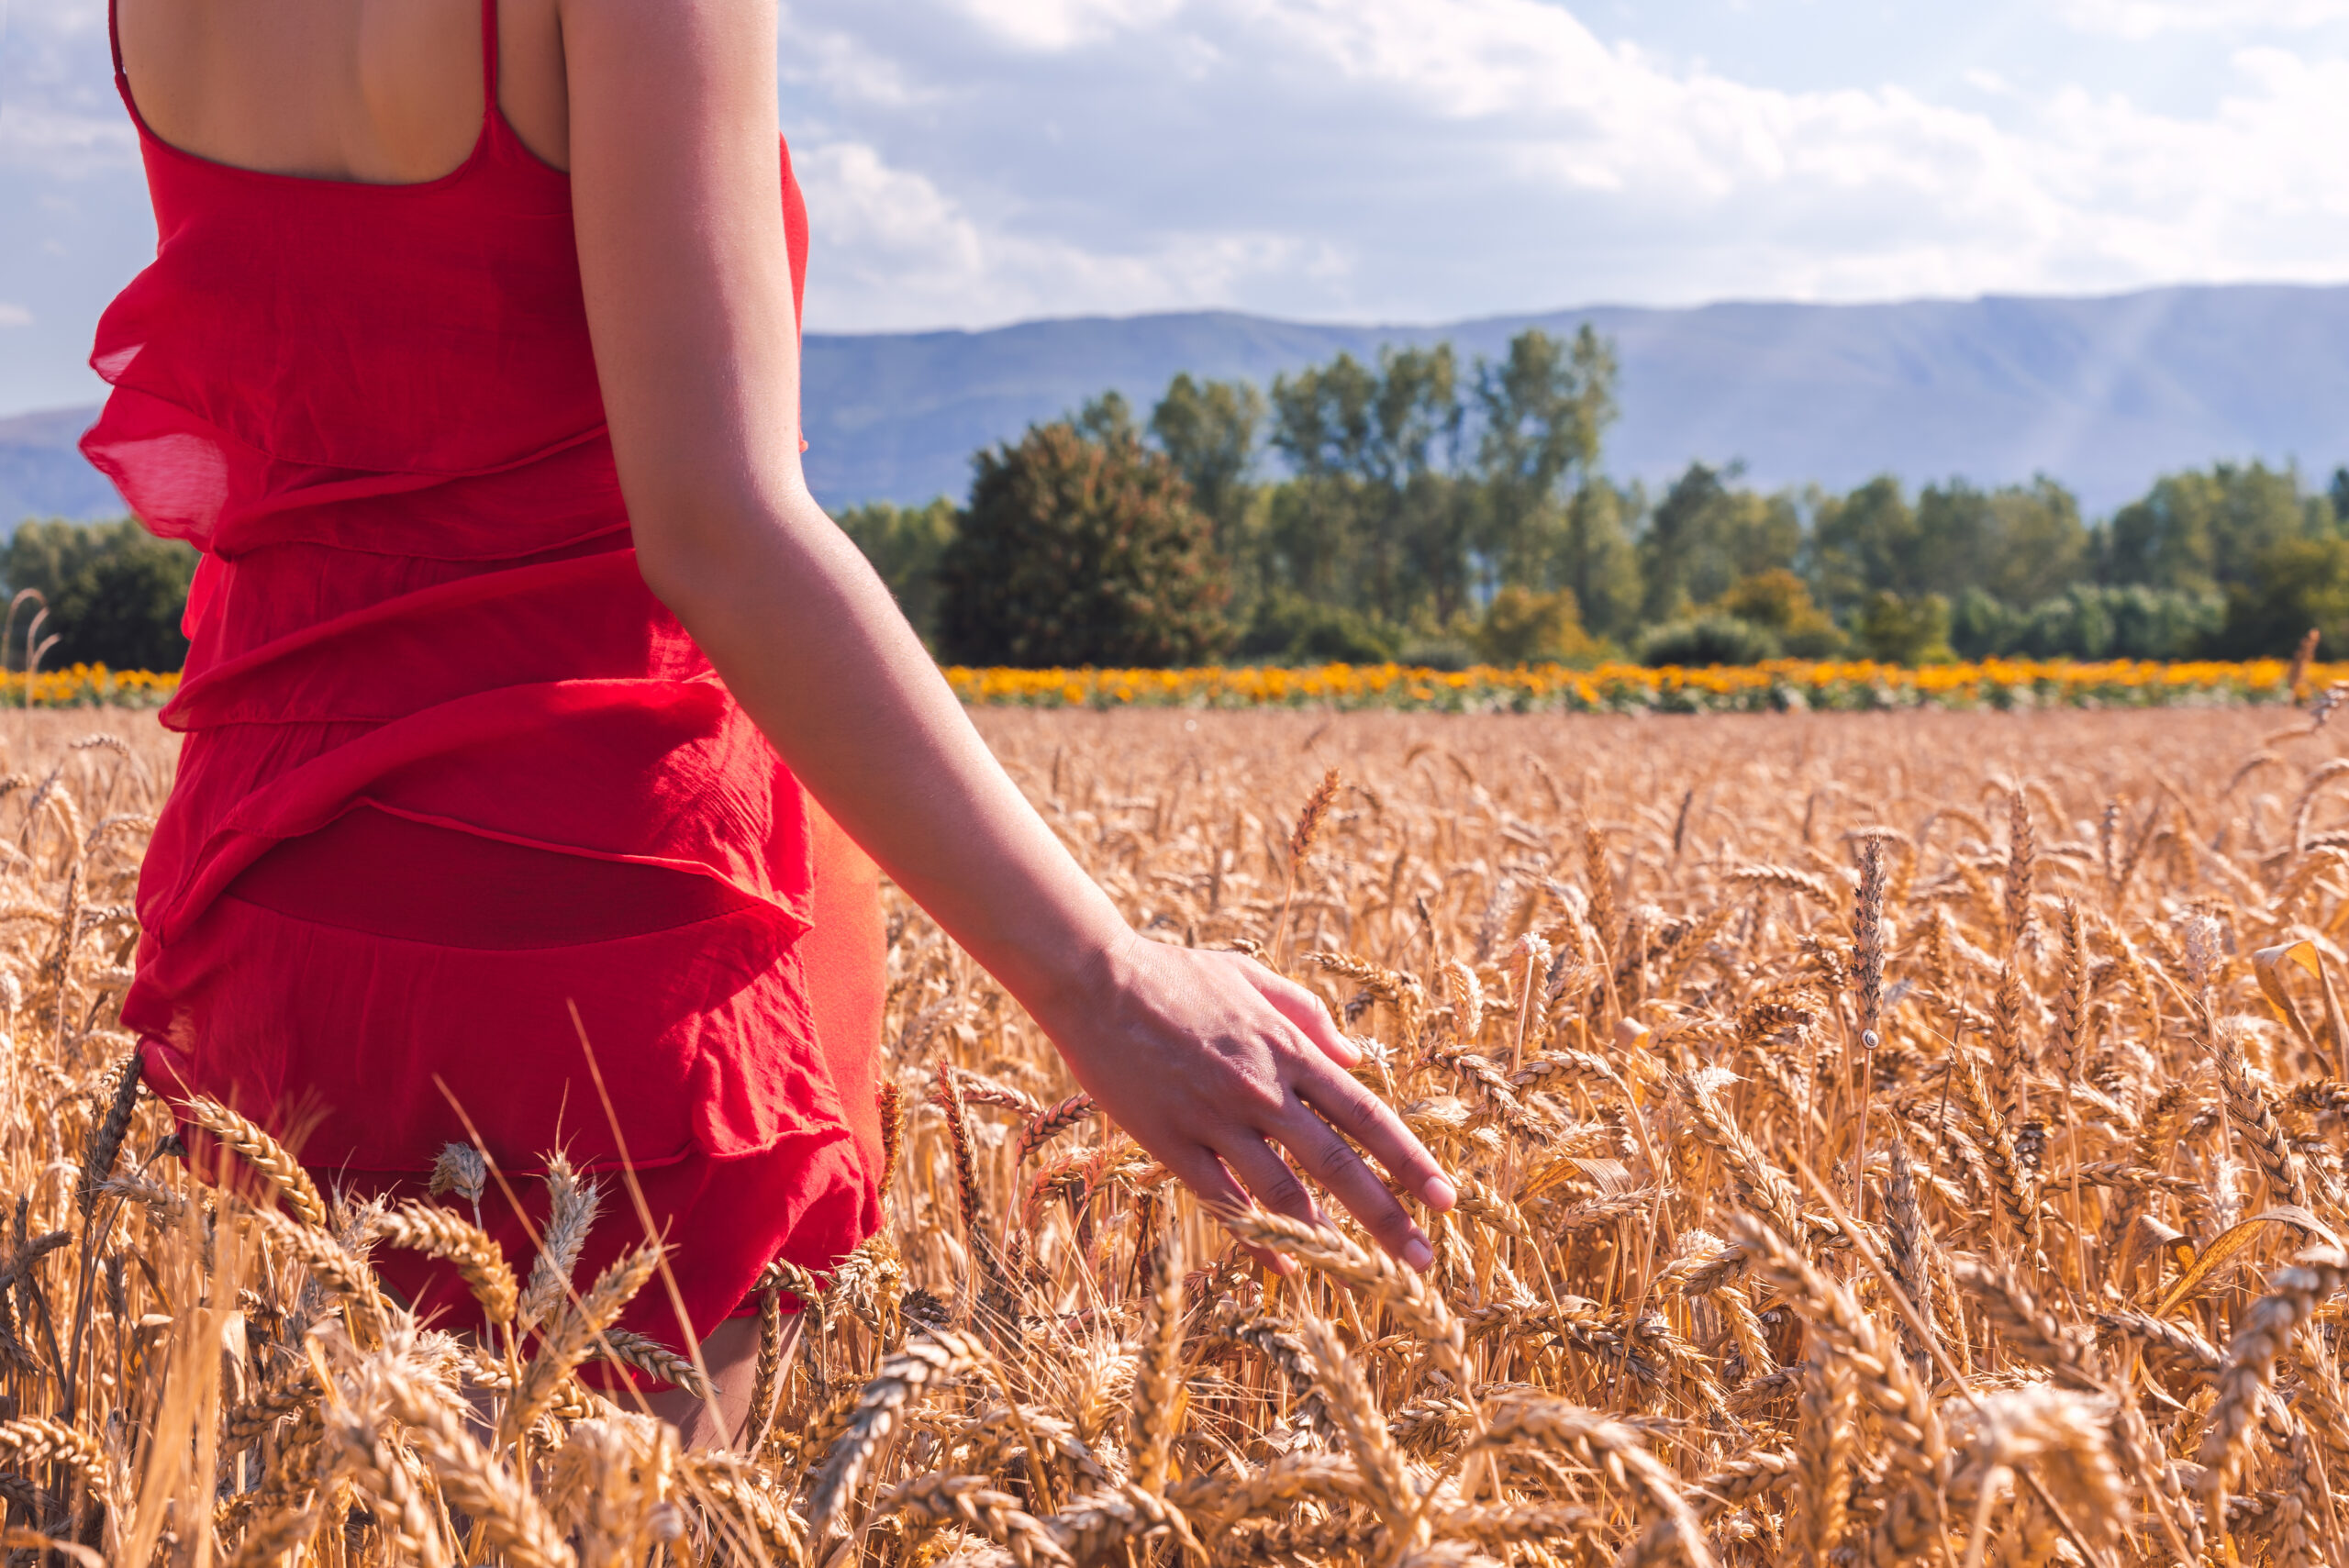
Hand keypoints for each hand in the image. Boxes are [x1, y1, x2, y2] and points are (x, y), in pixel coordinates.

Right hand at [1029, 935, 1456, 1270]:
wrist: (1096, 980)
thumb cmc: (1176, 974)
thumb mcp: (1253, 976)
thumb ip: (1309, 1015)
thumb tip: (1355, 1058)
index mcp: (1288, 1050)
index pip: (1366, 1114)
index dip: (1410, 1159)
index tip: (1445, 1197)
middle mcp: (1262, 1090)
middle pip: (1338, 1164)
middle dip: (1388, 1216)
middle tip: (1424, 1261)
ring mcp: (1216, 1119)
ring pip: (1285, 1192)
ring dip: (1330, 1237)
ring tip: (1366, 1275)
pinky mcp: (1171, 1141)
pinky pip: (1223, 1200)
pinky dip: (1257, 1235)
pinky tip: (1286, 1265)